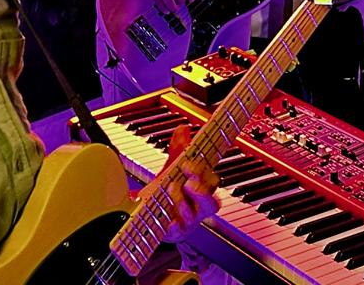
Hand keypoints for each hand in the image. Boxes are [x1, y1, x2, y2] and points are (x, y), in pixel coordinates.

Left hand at [147, 124, 220, 242]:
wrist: (152, 219)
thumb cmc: (168, 194)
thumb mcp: (173, 171)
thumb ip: (178, 151)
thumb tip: (183, 129)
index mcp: (203, 191)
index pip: (211, 181)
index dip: (202, 172)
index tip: (187, 163)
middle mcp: (198, 208)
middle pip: (211, 202)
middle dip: (200, 190)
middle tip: (187, 180)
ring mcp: (188, 222)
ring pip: (192, 215)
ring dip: (181, 201)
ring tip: (169, 189)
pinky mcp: (174, 234)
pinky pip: (176, 231)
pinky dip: (171, 224)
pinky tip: (165, 218)